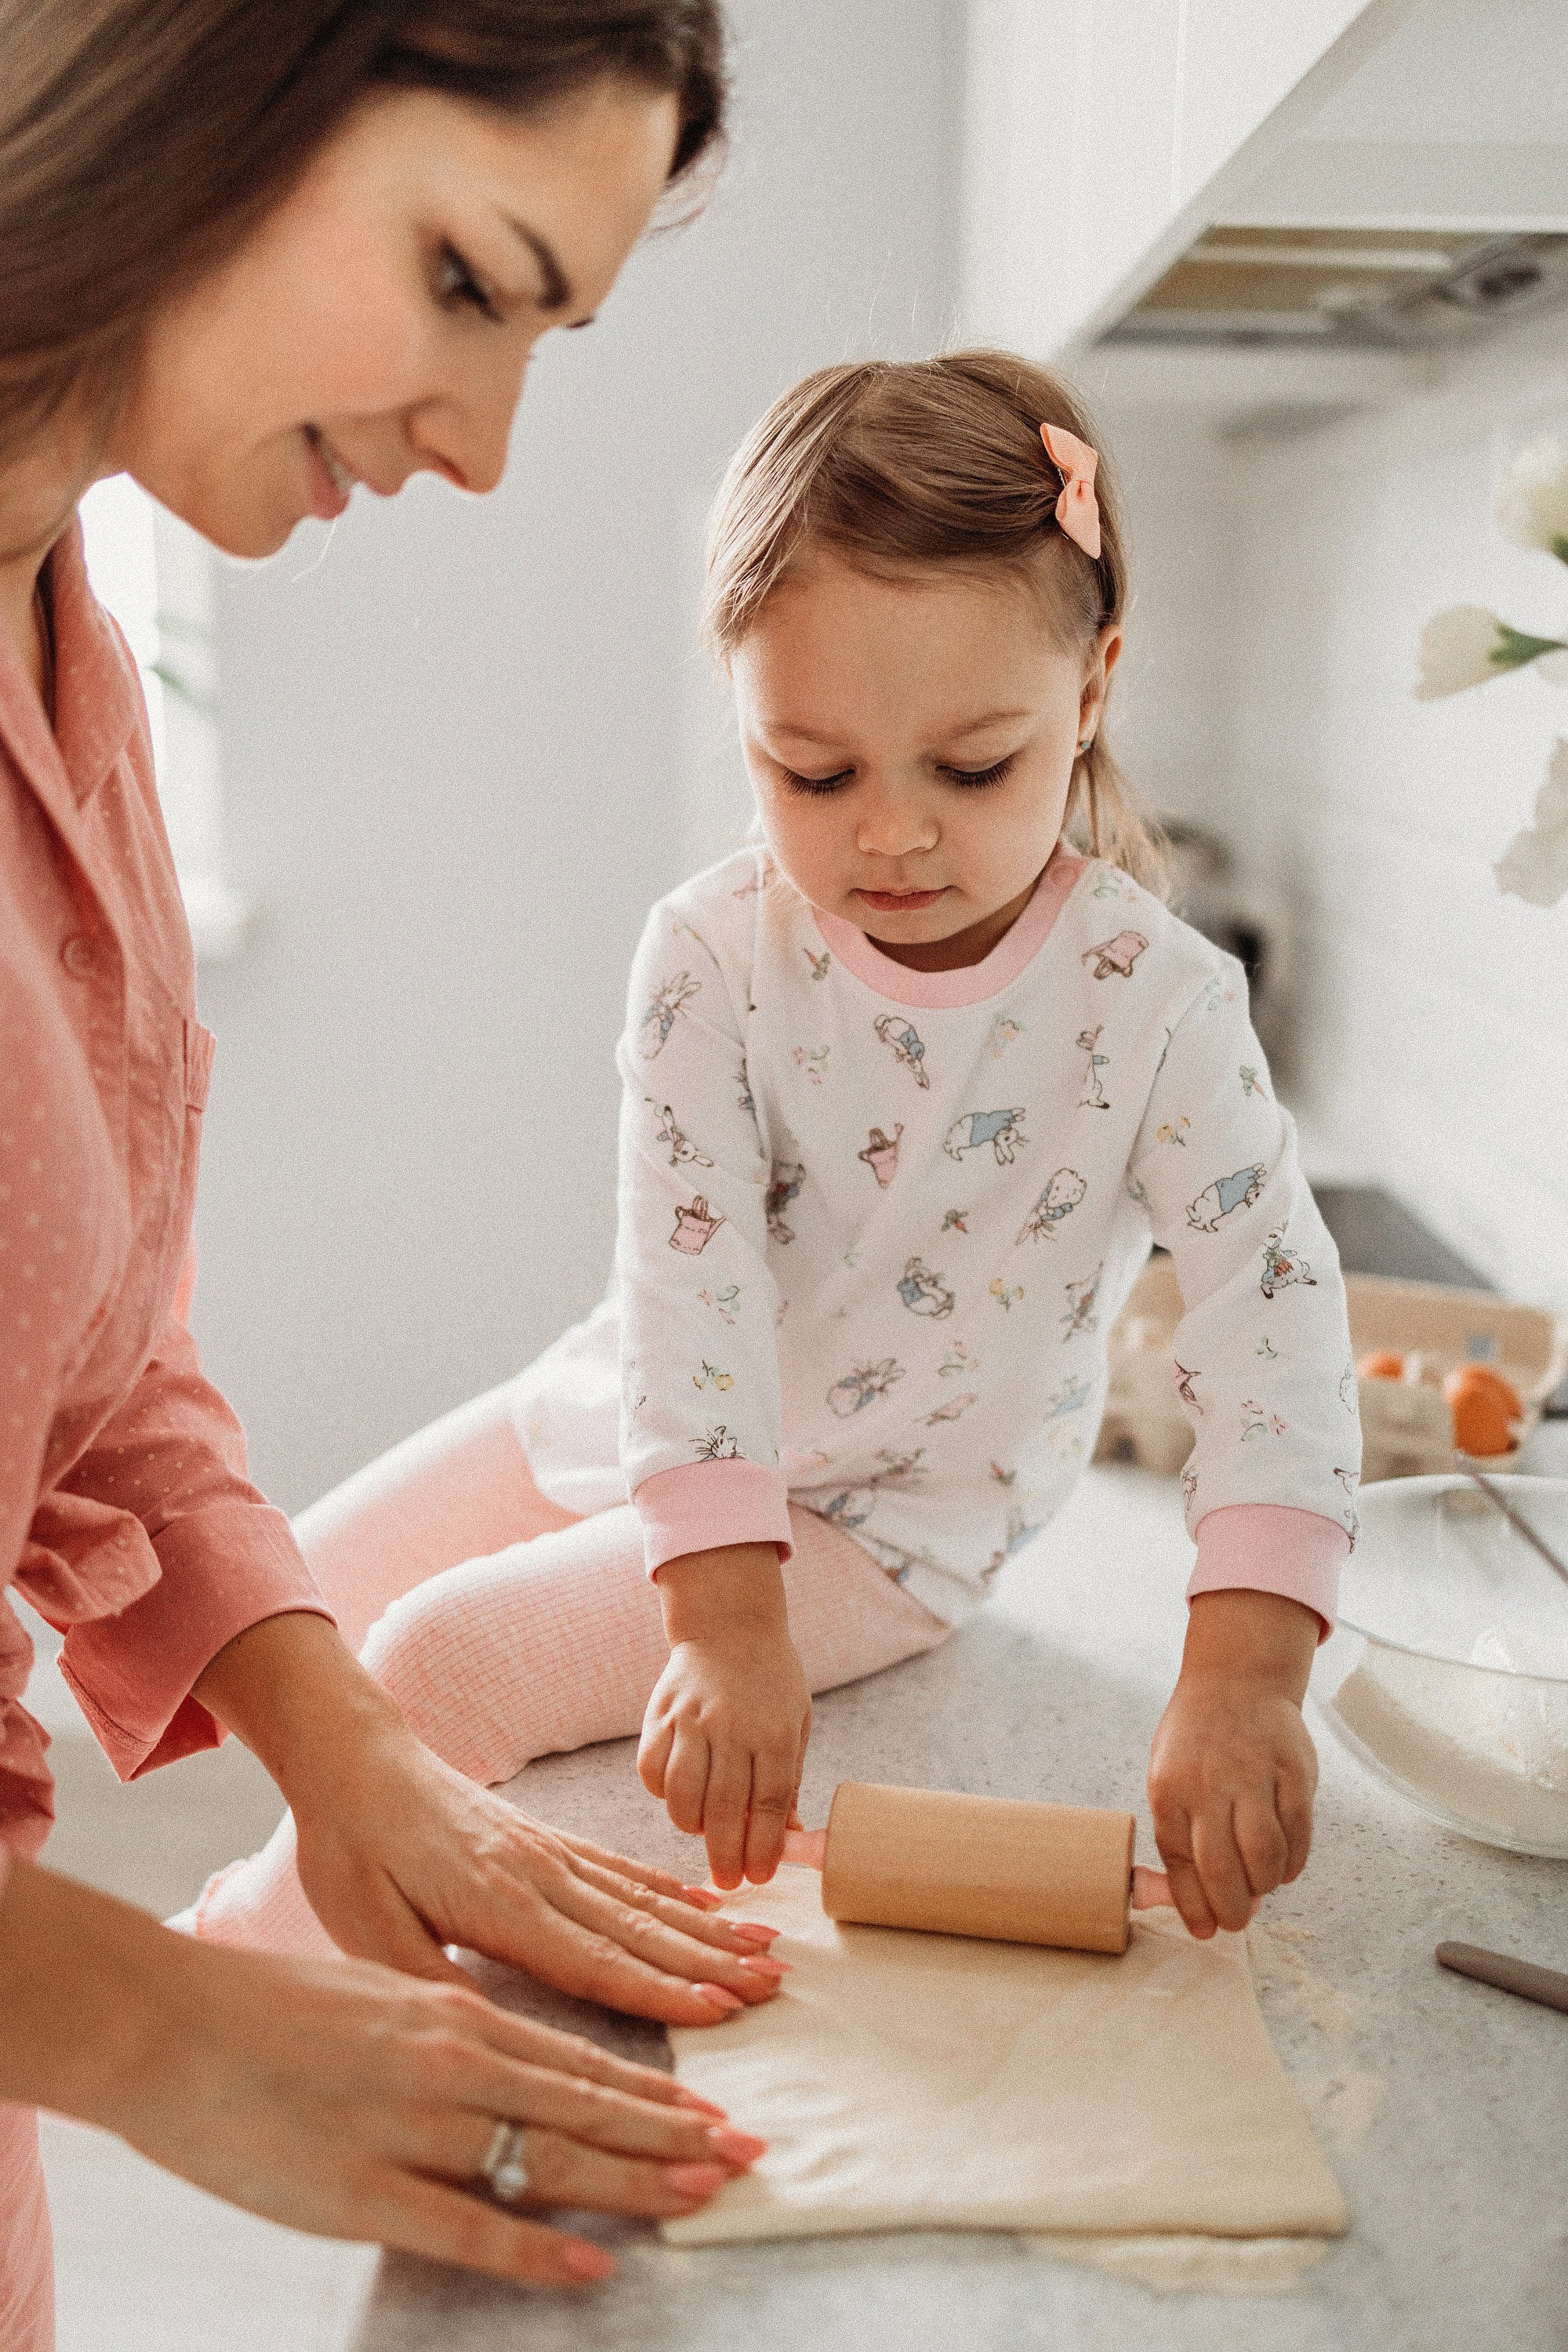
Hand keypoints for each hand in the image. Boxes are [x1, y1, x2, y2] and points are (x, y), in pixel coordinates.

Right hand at [0, 1862, 764, 2290]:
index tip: (714, 2111)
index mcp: (452, 2012)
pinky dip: (538, 2248)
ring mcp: (411, 2127)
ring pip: (550, 2155)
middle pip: (586, 2105)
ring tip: (706, 2189)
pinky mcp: (363, 2192)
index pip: (578, 2058)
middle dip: (674, 2133)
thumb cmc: (269, 2009)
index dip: (653, 2089)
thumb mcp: (378, 1988)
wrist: (168, 2024)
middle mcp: (450, 2062)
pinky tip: (593, 2262)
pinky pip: (469, 2227)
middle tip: (747, 2154)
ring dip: (636, 2175)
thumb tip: (504, 2044)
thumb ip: (445, 2018)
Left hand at [196, 1614, 783, 2025]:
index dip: (659, 1990)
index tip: (719, 2011)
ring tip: (762, 1947)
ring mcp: (547, 1851)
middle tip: (772, 1985)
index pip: (593, 1959)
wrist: (353, 1759)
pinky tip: (703, 1901)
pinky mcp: (544, 1838)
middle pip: (637, 1928)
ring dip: (703, 1926)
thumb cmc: (350, 1849)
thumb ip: (428, 1985)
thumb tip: (486, 2040)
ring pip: (640, 1896)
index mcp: (497, 1902)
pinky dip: (669, 1886)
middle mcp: (537, 1873)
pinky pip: (618, 1866)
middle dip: (709, 1962)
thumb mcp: (364, 1929)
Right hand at [639, 1544, 810, 1889]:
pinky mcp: (661, 1714)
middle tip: (728, 1883)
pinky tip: (677, 1799)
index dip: (763, 1847)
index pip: (769, 1804)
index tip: (760, 1877)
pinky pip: (651, 1769)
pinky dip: (661, 1794)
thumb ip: (789, 1780)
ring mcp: (692, 1720)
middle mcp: (733, 1728)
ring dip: (691, 1827)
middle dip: (726, 1855)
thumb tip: (788, 1839)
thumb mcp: (796, 1722)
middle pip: (725, 1808)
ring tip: (703, 1836)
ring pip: (683, 1795)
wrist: (729, 1623)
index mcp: (775, 1732)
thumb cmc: (770, 1681)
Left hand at [1147, 1589, 1320, 1937]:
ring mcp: (1255, 1775)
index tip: (1207, 1931)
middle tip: (1239, 1920)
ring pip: (1265, 1856)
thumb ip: (1182, 1838)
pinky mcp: (1294, 1771)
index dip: (1195, 1906)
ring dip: (1264, 1885)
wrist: (1236, 1681)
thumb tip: (1200, 1910)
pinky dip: (1293, 1862)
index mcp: (1170, 1789)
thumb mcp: (1169, 1780)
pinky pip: (1299, 1833)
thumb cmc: (1196, 1745)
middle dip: (1233, 1909)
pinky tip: (1284, 1867)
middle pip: (1224, 1868)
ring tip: (1260, 1886)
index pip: (1180, 1863)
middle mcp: (1210, 1783)